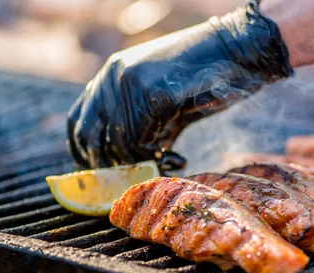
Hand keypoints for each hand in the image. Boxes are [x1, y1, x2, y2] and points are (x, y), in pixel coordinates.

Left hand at [67, 1, 292, 169]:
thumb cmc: (203, 82)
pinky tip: (179, 158)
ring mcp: (131, 84)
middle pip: (90, 137)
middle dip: (109, 166)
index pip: (77, 120)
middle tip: (135, 177)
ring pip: (119, 144)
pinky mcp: (154, 94)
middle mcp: (113, 77)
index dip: (81, 153)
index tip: (97, 174)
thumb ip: (140, 125)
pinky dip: (160, 159)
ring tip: (169, 162)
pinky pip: (143, 142)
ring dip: (143, 164)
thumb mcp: (162, 104)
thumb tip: (124, 164)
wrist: (236, 53)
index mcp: (111, 75)